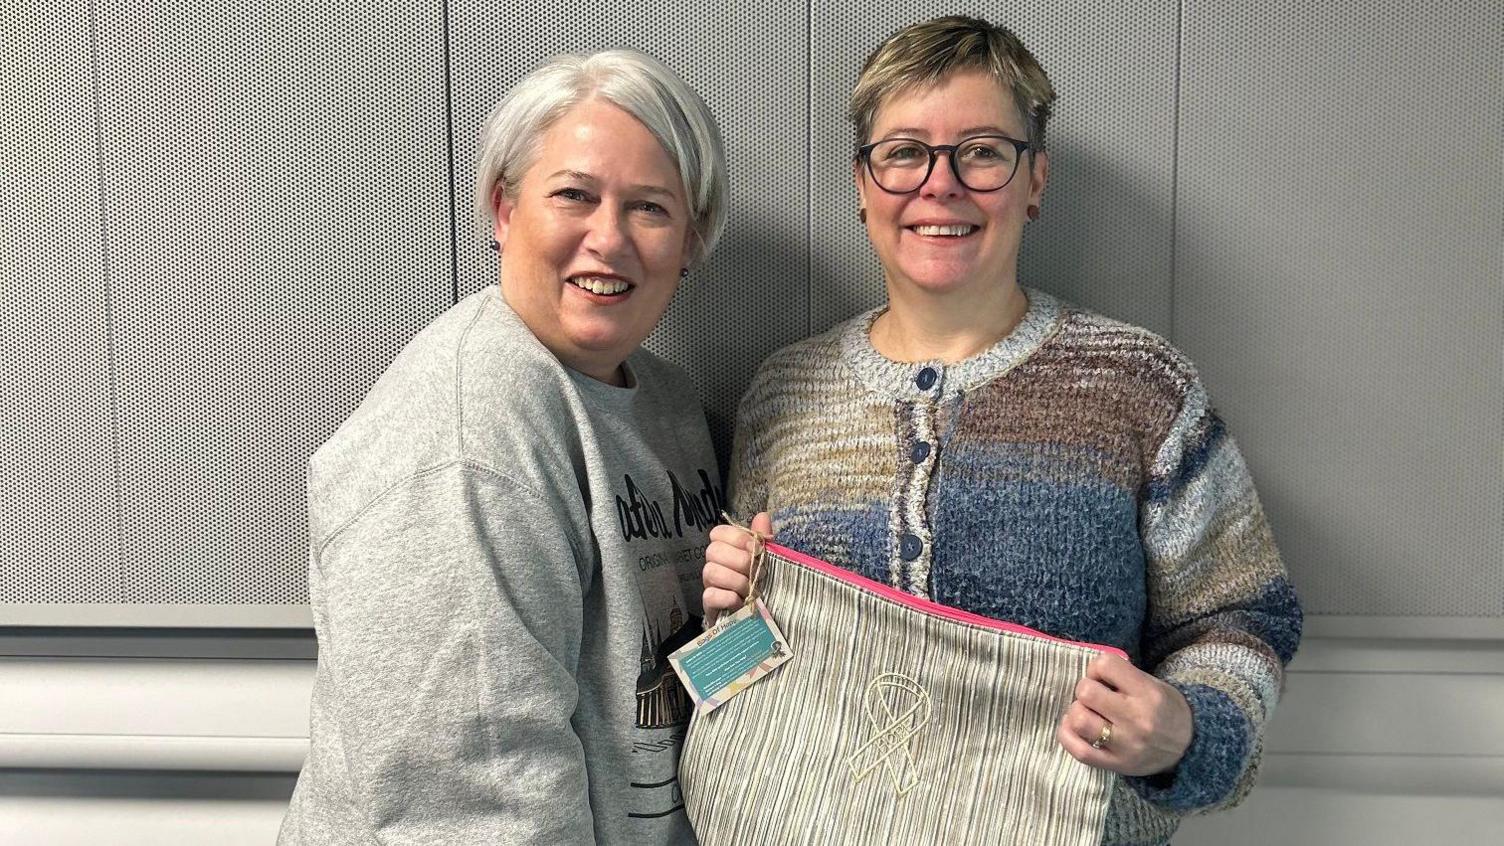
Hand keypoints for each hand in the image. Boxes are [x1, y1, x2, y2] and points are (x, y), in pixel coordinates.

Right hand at [701, 512, 771, 623]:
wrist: (763, 619)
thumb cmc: (765, 584)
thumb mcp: (770, 560)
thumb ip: (765, 539)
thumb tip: (762, 516)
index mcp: (728, 551)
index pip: (718, 533)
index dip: (736, 537)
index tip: (754, 548)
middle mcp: (715, 565)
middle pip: (713, 551)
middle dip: (739, 561)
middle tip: (756, 572)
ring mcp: (710, 586)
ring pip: (710, 572)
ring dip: (735, 580)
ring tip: (751, 590)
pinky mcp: (710, 606)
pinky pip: (709, 595)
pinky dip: (727, 597)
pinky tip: (741, 602)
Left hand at [1057, 653, 1192, 777]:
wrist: (1190, 747)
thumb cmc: (1165, 709)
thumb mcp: (1153, 683)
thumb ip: (1122, 676)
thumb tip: (1088, 673)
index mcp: (1148, 693)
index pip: (1105, 665)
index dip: (1097, 667)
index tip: (1103, 677)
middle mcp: (1137, 719)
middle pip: (1086, 692)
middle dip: (1085, 689)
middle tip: (1094, 696)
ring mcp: (1125, 745)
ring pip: (1079, 720)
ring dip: (1077, 712)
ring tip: (1087, 712)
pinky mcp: (1116, 765)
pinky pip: (1079, 751)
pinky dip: (1067, 735)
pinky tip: (1072, 727)